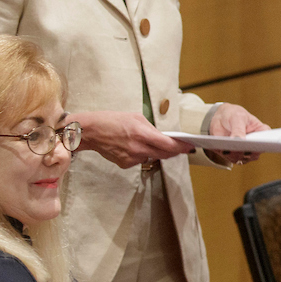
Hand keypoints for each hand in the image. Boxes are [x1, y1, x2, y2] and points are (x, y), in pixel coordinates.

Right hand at [74, 111, 192, 168]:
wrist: (90, 131)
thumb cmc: (112, 120)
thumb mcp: (136, 117)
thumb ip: (152, 128)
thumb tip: (164, 137)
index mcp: (141, 133)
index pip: (168, 145)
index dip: (181, 147)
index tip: (190, 146)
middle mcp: (138, 148)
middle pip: (164, 154)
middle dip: (174, 151)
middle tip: (180, 147)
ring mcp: (131, 158)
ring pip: (152, 157)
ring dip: (154, 151)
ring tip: (144, 141)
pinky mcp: (125, 164)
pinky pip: (140, 160)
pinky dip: (141, 154)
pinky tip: (131, 146)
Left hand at [208, 104, 267, 164]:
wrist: (220, 118)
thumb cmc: (234, 115)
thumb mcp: (237, 117)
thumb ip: (239, 129)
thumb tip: (239, 141)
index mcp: (261, 133)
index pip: (269, 140)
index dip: (268, 143)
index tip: (262, 143)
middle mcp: (255, 145)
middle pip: (255, 152)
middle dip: (249, 152)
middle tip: (243, 147)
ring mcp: (244, 151)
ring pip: (243, 158)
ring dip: (236, 155)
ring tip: (230, 149)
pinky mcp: (233, 155)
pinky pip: (231, 158)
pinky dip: (227, 155)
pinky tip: (223, 150)